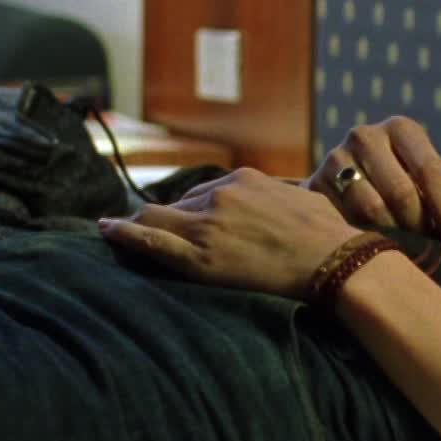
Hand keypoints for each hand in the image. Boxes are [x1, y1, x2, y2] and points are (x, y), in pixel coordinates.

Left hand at [98, 167, 358, 298]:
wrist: (335, 260)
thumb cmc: (330, 235)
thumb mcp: (305, 201)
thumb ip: (282, 197)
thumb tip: (287, 199)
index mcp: (245, 180)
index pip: (205, 192)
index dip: (195, 208)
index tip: (190, 220)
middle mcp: (221, 196)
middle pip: (177, 203)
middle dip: (167, 217)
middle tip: (156, 229)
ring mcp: (207, 226)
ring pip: (157, 218)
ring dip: (139, 223)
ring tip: (118, 230)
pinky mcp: (199, 257)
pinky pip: (150, 241)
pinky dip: (123, 234)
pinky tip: (105, 231)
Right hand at [304, 116, 440, 242]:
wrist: (339, 185)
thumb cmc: (398, 184)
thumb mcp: (426, 186)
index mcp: (401, 129)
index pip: (431, 168)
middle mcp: (366, 135)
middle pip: (401, 191)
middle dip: (420, 225)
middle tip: (429, 248)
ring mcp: (335, 158)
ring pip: (371, 209)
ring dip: (393, 235)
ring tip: (405, 248)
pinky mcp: (313, 185)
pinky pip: (344, 221)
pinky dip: (365, 237)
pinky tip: (375, 248)